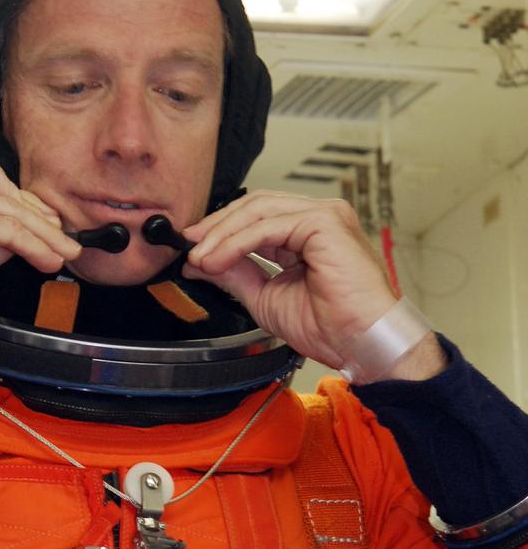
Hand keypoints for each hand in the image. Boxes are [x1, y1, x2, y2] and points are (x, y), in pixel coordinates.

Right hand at [0, 162, 79, 384]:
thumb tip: (17, 237)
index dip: (14, 201)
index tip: (41, 222)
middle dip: (31, 208)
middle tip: (58, 234)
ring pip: (6, 206)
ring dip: (42, 231)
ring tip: (63, 253)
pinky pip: (8, 228)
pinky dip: (34, 244)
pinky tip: (47, 260)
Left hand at [182, 191, 398, 370]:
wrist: (362, 343)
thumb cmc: (330, 326)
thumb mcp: (266, 297)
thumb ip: (236, 274)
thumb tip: (202, 262)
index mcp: (307, 233)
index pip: (256, 217)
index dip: (220, 230)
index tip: (191, 250)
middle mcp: (317, 217)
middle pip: (254, 206)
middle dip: (215, 226)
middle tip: (188, 247)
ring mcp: (324, 215)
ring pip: (258, 211)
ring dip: (221, 234)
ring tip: (200, 258)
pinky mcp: (325, 222)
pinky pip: (268, 226)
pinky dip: (236, 242)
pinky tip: (218, 260)